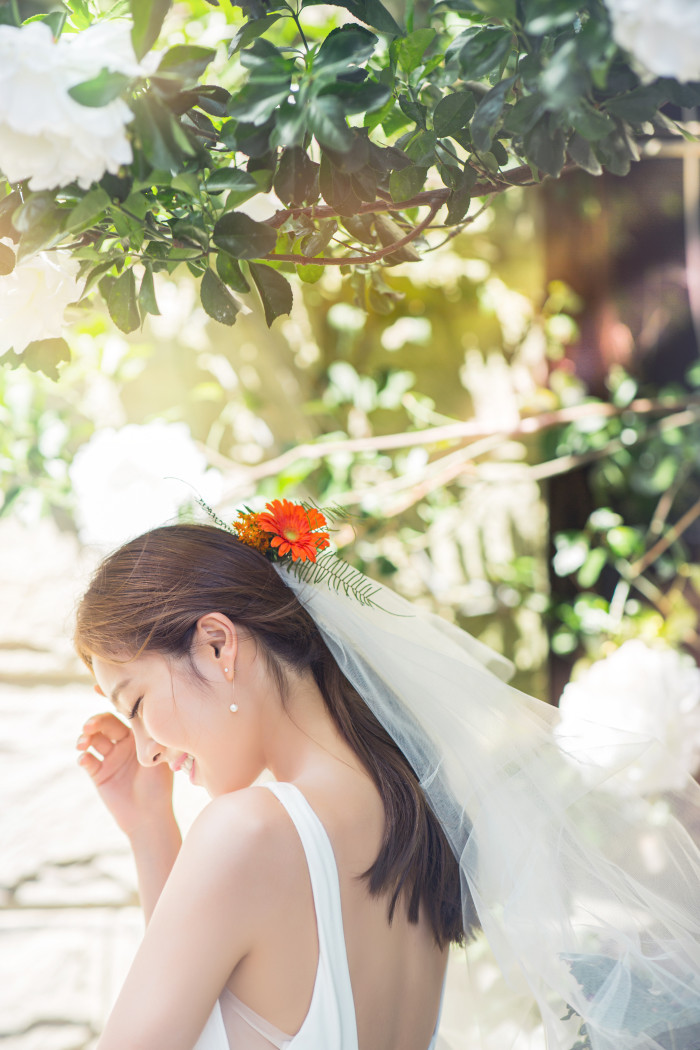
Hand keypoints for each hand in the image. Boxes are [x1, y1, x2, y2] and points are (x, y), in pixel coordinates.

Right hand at [76, 711, 173, 838]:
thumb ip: (150, 735)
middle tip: (90, 726)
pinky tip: (84, 759)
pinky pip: (88, 761)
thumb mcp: (158, 756)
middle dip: (96, 722)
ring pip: (93, 740)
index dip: (111, 699)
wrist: (150, 817)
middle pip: (106, 724)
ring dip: (85, 738)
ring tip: (83, 743)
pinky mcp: (98, 773)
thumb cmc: (160, 785)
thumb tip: (146, 710)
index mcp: (139, 734)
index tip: (97, 688)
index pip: (124, 712)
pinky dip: (84, 758)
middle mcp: (123, 742)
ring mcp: (110, 757)